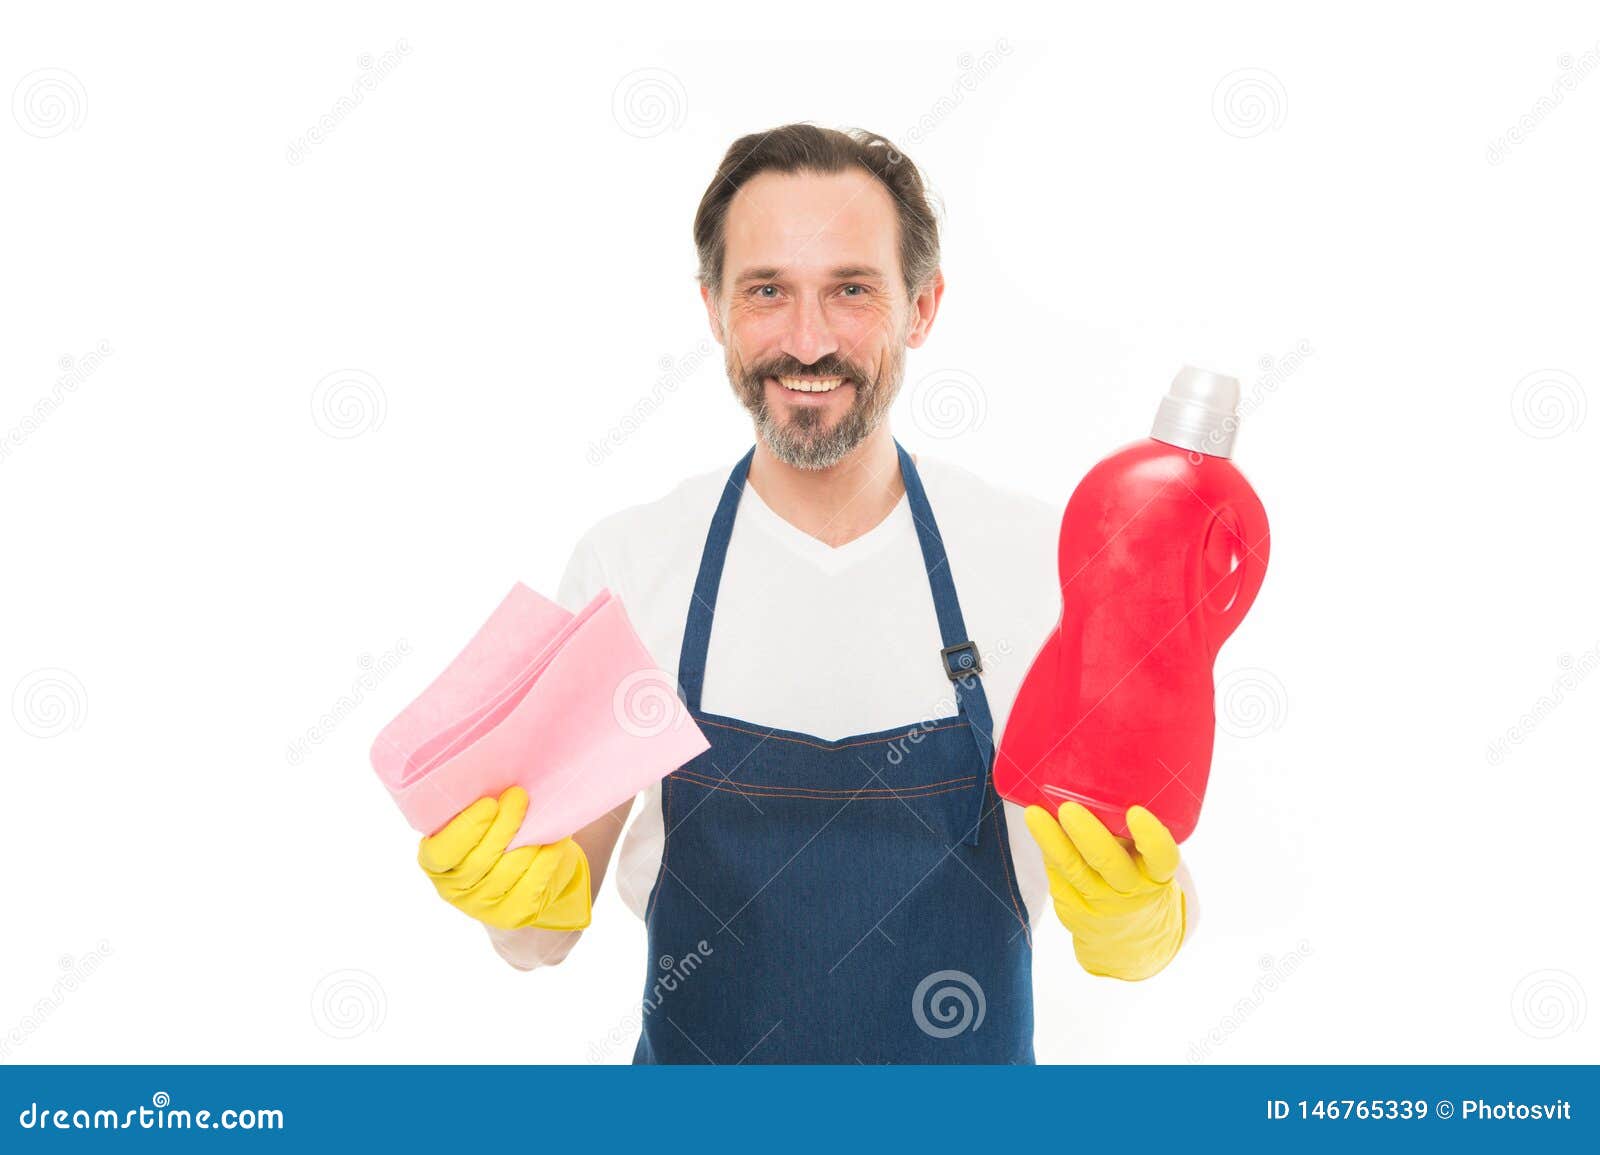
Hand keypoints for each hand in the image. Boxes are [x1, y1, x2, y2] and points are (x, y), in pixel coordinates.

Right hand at [417, 786, 591, 930]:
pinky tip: (555, 843)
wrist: (526, 873)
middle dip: (503, 825)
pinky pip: (531, 888)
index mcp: (436, 860)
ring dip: (527, 841)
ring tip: (541, 815)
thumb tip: (496, 761)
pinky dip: (545, 862)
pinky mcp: (511, 914)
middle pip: (477, 860)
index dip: (464, 829)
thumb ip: (478, 801)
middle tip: (520, 796)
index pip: (440, 852)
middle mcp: (453, 887)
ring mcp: (481, 906)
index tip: (489, 803)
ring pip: (506, 873)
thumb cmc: (499, 832)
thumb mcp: (481, 817)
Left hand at [1023, 801, 1185, 980]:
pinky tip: (1036, 825)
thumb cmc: (1137, 875)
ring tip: (1035, 814)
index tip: (1136, 812)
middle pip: (1109, 863)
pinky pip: (1057, 875)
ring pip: (1073, 869)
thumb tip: (1099, 782)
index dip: (1151, 837)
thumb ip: (1131, 834)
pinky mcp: (1072, 907)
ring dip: (1052, 840)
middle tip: (1069, 809)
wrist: (1129, 934)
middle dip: (1087, 835)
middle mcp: (1130, 890)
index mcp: (1157, 874)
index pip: (1162, 857)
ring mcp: (1099, 901)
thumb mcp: (1147, 862)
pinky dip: (1046, 849)